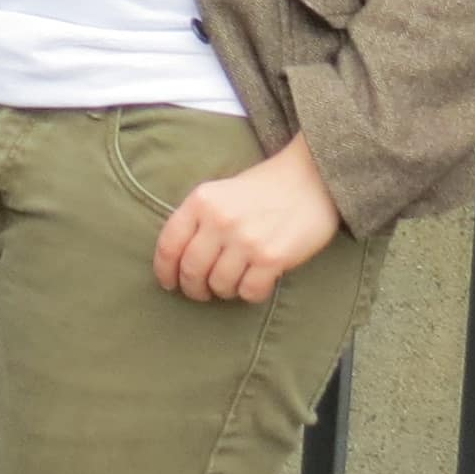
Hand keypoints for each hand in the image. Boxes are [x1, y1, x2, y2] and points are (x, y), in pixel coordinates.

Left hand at [153, 135, 341, 303]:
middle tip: (200, 292)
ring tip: (231, 284)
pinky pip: (250, 292)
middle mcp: (220, 220)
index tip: (168, 283)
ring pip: (219, 285)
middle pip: (191, 270)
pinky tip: (255, 284)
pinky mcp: (273, 257)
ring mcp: (246, 240)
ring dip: (223, 291)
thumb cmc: (261, 189)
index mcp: (201, 202)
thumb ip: (197, 219)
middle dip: (192, 288)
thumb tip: (177, 260)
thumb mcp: (219, 193)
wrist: (310, 179)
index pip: (168, 245)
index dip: (164, 271)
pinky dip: (249, 294)